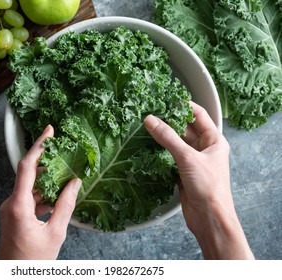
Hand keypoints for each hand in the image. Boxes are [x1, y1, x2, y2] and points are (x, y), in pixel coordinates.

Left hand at [0, 125, 81, 259]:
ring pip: (31, 187)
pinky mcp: (14, 214)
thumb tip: (76, 183)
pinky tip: (59, 196)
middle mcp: (11, 203)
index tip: (49, 130)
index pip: (27, 167)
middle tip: (65, 153)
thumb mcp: (55, 233)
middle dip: (48, 163)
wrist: (14, 276)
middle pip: (29, 174)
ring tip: (67, 175)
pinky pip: (30, 197)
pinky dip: (44, 194)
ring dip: (48, 181)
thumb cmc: (32, 261)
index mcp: (18, 205)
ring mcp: (11, 208)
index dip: (39, 146)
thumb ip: (66, 206)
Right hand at [144, 102, 253, 259]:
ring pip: (176, 143)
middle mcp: (204, 149)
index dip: (182, 105)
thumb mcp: (187, 158)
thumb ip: (168, 138)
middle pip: (184, 128)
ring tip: (145, 127)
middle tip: (150, 112)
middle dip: (169, 120)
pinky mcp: (183, 173)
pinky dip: (160, 152)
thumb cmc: (208, 187)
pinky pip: (170, 157)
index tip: (165, 99)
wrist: (209, 218)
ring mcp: (193, 161)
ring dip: (163, 137)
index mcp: (214, 141)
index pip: (198, 115)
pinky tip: (148, 147)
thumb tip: (150, 120)